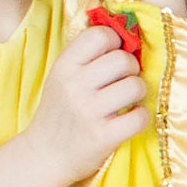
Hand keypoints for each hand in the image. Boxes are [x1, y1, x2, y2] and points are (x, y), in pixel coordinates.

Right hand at [24, 19, 149, 186]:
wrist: (45, 155)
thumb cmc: (60, 112)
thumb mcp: (62, 77)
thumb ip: (87, 57)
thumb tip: (124, 31)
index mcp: (64, 66)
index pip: (100, 35)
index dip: (116, 43)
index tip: (115, 56)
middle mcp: (74, 86)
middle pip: (124, 59)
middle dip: (131, 69)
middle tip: (123, 82)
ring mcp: (88, 112)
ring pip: (136, 85)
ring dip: (138, 94)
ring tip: (127, 102)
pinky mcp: (103, 137)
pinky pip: (140, 116)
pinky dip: (141, 117)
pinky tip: (130, 120)